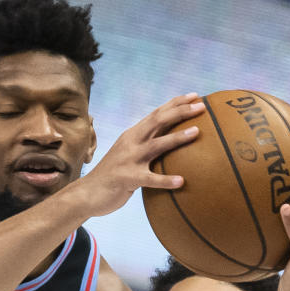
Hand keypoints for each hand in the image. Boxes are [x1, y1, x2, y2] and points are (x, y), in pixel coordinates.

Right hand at [77, 93, 204, 217]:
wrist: (87, 194)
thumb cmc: (112, 176)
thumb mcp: (128, 154)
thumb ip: (144, 146)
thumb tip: (167, 142)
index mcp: (132, 135)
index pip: (157, 114)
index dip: (176, 103)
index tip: (196, 96)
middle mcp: (131, 143)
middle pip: (158, 121)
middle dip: (181, 112)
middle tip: (202, 107)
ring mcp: (129, 160)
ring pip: (156, 145)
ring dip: (177, 138)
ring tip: (197, 132)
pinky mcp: (127, 179)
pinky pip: (149, 179)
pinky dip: (165, 180)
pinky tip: (181, 181)